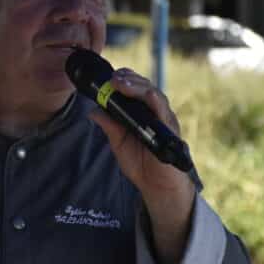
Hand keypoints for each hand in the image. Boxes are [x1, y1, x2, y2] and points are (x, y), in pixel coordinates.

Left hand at [89, 68, 194, 263]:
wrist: (156, 186)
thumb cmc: (140, 162)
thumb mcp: (118, 142)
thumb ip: (109, 126)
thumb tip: (93, 111)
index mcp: (143, 112)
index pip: (136, 88)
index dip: (125, 79)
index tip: (110, 77)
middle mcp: (155, 112)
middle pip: (145, 87)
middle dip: (129, 79)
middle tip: (114, 78)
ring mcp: (164, 120)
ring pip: (154, 95)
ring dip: (138, 87)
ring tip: (122, 83)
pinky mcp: (170, 132)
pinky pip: (164, 113)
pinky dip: (155, 102)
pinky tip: (147, 96)